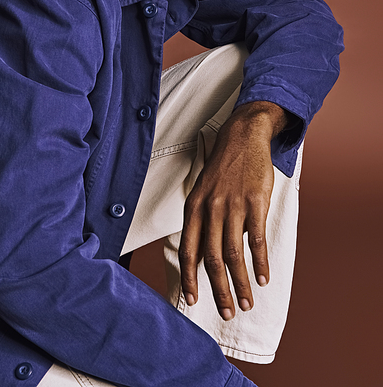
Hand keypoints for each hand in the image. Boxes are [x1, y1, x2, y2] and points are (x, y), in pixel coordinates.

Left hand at [178, 101, 288, 320]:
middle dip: (218, 290)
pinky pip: (257, 239)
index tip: (192, 300)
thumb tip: (204, 257)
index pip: (188, 250)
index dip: (189, 278)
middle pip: (212, 258)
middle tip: (227, 313)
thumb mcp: (203, 191)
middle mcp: (211, 208)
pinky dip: (260, 262)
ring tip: (247, 303)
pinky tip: (263, 278)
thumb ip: (202, 222)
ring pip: (234, 254)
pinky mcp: (256, 202)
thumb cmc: (222, 168)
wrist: (243, 137)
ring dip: (241, 283)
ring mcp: (233, 205)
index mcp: (194, 207)